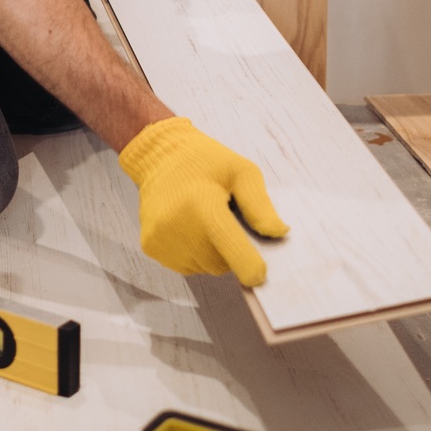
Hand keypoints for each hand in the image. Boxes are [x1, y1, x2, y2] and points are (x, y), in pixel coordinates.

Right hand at [118, 117, 287, 284]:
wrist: (159, 155)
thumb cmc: (205, 162)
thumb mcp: (242, 171)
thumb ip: (260, 205)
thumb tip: (279, 234)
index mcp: (203, 205)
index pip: (231, 249)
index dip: (250, 267)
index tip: (260, 274)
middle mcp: (178, 226)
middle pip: (220, 264)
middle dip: (231, 251)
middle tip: (225, 222)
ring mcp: (161, 239)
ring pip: (203, 268)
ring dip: (211, 253)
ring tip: (204, 222)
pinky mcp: (151, 247)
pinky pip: (185, 266)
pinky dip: (193, 253)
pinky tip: (189, 228)